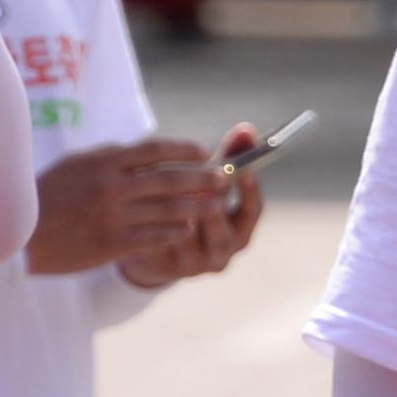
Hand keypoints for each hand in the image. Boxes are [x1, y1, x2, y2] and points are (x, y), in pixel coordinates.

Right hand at [24, 138, 227, 275]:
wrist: (16, 236)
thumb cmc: (42, 197)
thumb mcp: (73, 166)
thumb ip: (107, 158)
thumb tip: (136, 149)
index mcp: (104, 163)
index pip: (156, 150)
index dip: (184, 150)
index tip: (203, 152)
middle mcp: (114, 186)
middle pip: (171, 179)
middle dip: (203, 178)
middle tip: (224, 179)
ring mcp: (115, 216)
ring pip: (169, 209)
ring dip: (199, 206)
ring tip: (219, 206)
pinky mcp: (113, 244)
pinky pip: (155, 236)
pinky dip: (175, 231)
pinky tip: (189, 229)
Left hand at [118, 122, 268, 287]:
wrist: (158, 253)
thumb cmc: (194, 209)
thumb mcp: (213, 187)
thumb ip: (229, 159)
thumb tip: (246, 129)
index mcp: (240, 232)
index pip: (253, 212)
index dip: (250, 191)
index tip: (245, 170)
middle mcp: (221, 252)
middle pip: (221, 231)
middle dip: (212, 206)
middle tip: (203, 184)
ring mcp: (193, 264)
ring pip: (187, 236)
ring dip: (177, 211)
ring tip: (166, 190)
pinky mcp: (164, 266)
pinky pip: (159, 241)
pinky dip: (152, 221)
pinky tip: (142, 202)